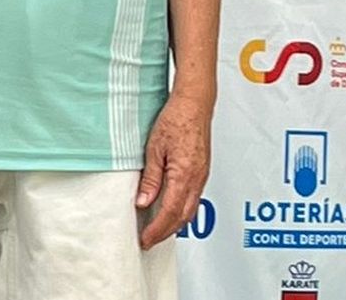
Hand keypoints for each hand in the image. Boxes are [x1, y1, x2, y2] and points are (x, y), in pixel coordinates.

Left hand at [135, 92, 211, 248]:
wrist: (194, 104)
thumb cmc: (175, 119)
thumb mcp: (154, 148)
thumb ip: (151, 178)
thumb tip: (143, 202)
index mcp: (184, 175)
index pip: (169, 213)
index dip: (156, 230)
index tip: (145, 239)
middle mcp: (197, 180)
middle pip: (182, 217)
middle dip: (165, 232)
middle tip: (148, 240)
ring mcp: (202, 177)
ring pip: (190, 210)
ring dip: (174, 224)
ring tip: (156, 229)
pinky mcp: (202, 172)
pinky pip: (193, 199)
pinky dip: (181, 211)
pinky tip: (170, 209)